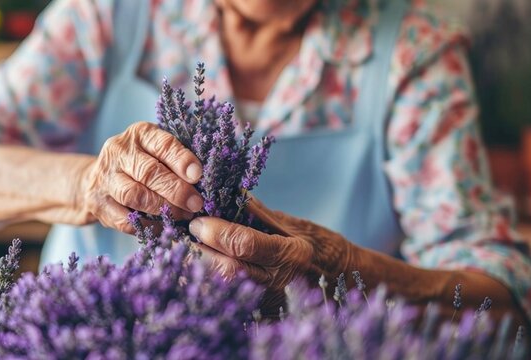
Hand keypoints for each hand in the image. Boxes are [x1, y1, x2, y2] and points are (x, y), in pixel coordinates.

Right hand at [78, 122, 203, 232]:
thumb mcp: (155, 150)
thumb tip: (201, 181)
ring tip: (183, 215)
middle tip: (196, 203)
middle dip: (176, 190)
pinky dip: (148, 226)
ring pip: (135, 195)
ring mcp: (105, 178)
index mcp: (138, 134)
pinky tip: (164, 227)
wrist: (97, 177)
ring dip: (163, 208)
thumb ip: (175, 160)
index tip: (197, 175)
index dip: (181, 160)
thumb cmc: (140, 163)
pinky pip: (125, 220)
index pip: (162, 144)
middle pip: (149, 172)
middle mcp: (118, 152)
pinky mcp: (98, 203)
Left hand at [188, 198, 354, 311]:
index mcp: (290, 254)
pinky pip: (230, 304)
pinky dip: (210, 288)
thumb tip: (229, 195)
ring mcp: (271, 304)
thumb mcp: (295, 225)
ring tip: (187, 253)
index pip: (243, 244)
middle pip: (227, 271)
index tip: (198, 222)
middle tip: (185, 237)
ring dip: (200, 271)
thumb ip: (260, 214)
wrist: (344, 281)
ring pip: (224, 291)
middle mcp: (279, 282)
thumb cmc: (320, 247)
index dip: (216, 232)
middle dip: (200, 252)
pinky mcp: (263, 317)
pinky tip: (200, 274)